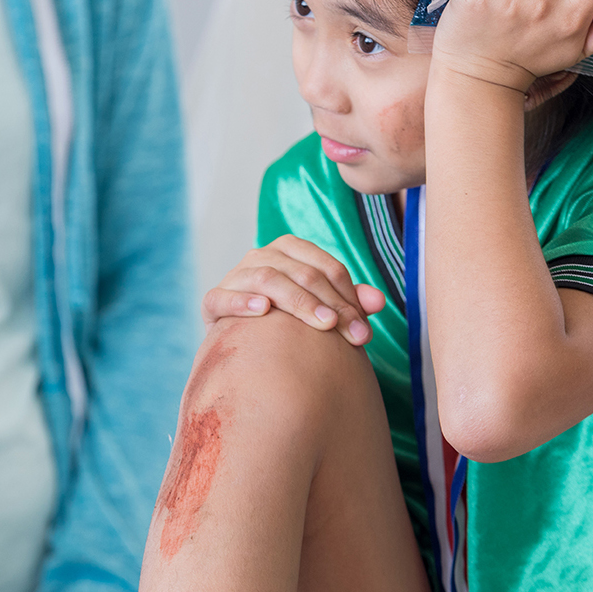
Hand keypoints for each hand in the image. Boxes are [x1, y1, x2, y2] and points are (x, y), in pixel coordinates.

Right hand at [202, 235, 385, 345]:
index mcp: (290, 251)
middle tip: (354, 335)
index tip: (365, 330)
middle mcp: (261, 256)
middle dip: (332, 304)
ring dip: (298, 300)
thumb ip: (348, 303)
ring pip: (267, 278)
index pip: (325, 266)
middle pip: (302, 272)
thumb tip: (379, 301)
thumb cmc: (288, 320)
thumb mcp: (320, 309)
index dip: (349, 296)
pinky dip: (242, 301)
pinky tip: (263, 311)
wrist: (242, 340)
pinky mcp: (213, 301)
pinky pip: (222, 297)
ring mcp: (236, 277)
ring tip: (323, 324)